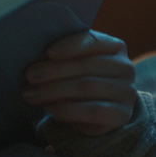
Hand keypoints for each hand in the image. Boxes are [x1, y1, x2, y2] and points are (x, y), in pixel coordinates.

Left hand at [22, 30, 136, 135]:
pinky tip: (50, 109)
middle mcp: (125, 68)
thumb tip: (36, 56)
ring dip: (54, 90)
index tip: (48, 52)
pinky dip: (67, 109)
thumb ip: (60, 56)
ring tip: (31, 94)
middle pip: (87, 66)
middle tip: (29, 76)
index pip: (94, 41)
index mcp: (115, 47)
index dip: (71, 46)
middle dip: (54, 71)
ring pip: (87, 87)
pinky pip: (92, 110)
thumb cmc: (76, 79)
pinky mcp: (120, 115)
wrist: (94, 112)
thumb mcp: (71, 63)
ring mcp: (126, 92)